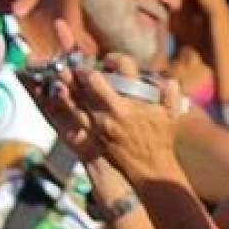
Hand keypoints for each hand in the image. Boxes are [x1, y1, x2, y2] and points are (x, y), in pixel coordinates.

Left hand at [65, 53, 183, 183]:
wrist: (150, 169)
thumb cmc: (161, 141)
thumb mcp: (170, 116)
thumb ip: (171, 95)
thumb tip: (172, 81)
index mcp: (136, 100)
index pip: (123, 68)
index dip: (115, 59)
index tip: (110, 60)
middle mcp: (117, 109)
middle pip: (94, 82)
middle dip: (84, 71)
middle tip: (77, 66)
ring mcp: (103, 124)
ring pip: (80, 99)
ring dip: (69, 85)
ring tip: (60, 75)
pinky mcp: (94, 136)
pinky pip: (75, 118)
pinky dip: (65, 106)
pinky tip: (57, 97)